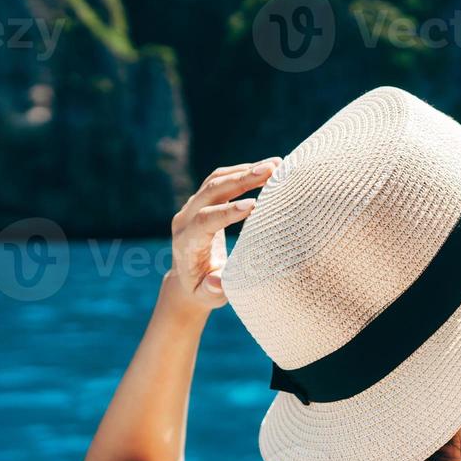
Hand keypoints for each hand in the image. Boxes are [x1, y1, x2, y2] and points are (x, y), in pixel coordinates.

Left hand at [164, 158, 280, 310]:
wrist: (187, 279)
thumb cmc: (202, 290)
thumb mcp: (206, 296)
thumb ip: (211, 290)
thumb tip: (217, 282)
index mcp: (186, 242)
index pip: (205, 221)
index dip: (227, 212)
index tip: (254, 205)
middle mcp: (185, 219)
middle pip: (211, 191)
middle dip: (241, 180)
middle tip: (271, 171)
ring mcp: (192, 206)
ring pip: (216, 180)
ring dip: (245, 170)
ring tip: (276, 165)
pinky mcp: (203, 200)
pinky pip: (221, 179)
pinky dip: (242, 171)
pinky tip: (267, 168)